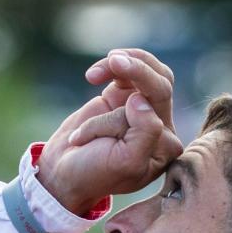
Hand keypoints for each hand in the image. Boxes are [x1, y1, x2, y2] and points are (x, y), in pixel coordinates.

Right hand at [37, 48, 183, 215]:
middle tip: (113, 61)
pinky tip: (92, 76)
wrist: (65, 168)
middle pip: (161, 85)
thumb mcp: (124, 162)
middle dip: (135, 74)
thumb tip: (141, 98)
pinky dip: (110, 67)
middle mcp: (161, 126)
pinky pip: (129, 69)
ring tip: (98, 70)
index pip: (157, 118)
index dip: (126, 120)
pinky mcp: (125, 94)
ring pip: (148, 71)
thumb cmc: (95, 172)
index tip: (101, 141)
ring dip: (122, 67)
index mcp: (166, 147)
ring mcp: (143, 108)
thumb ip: (145, 133)